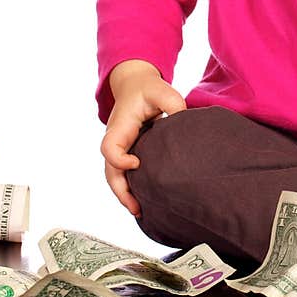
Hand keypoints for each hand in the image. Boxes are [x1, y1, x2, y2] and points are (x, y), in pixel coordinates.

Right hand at [100, 68, 186, 216]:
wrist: (135, 85)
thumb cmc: (148, 89)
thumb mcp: (162, 91)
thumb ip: (174, 104)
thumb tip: (186, 123)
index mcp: (120, 126)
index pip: (109, 148)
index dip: (120, 160)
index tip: (138, 163)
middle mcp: (116, 139)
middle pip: (109, 171)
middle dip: (121, 191)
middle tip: (137, 208)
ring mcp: (120, 147)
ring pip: (115, 176)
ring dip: (125, 194)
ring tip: (141, 211)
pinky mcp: (127, 151)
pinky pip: (123, 173)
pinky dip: (130, 187)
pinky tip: (143, 200)